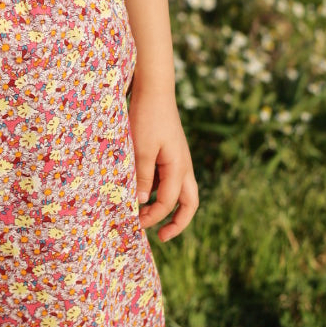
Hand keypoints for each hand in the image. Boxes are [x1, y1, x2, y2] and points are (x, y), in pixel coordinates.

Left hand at [129, 87, 198, 240]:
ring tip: (145, 215)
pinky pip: (168, 178)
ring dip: (166, 206)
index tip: (136, 224)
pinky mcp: (169, 153)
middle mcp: (183, 166)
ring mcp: (178, 159)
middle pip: (189, 202)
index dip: (154, 216)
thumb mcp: (141, 149)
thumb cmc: (146, 117)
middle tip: (162, 236)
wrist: (153, 90)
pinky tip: (140, 191)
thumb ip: (143, 177)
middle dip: (178, 222)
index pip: (169, 202)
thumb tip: (143, 203)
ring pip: (180, 191)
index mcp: (179, 167)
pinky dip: (158, 189)